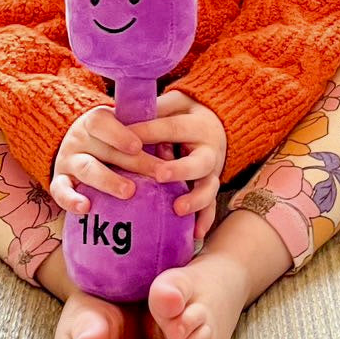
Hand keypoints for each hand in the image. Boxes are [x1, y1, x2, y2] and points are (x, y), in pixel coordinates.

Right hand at [50, 104, 165, 213]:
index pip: (102, 122)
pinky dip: (71, 200)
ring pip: (86, 169)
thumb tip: (171, 151)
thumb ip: (143, 135)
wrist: (76, 147)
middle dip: (133, 163)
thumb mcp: (123, 129)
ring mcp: (67, 160)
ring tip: (129, 191)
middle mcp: (78, 139)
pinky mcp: (58, 182)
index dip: (120, 134)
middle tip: (157, 173)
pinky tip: (86, 208)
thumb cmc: (111, 139)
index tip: (138, 146)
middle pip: (104, 150)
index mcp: (94, 121)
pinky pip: (60, 191)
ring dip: (108, 180)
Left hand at [129, 90, 226, 238]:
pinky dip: (205, 220)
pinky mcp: (211, 187)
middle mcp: (209, 149)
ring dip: (195, 199)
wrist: (218, 124)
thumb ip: (154, 109)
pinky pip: (212, 206)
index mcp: (198, 125)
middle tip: (160, 176)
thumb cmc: (185, 114)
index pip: (173, 128)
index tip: (126, 138)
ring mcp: (213, 171)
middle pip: (199, 161)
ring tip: (178, 209)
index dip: (150, 132)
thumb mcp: (175, 104)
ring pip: (209, 186)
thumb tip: (122, 112)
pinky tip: (195, 234)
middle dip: (180, 169)